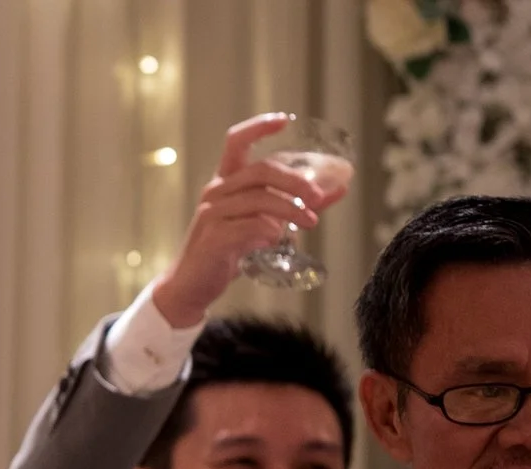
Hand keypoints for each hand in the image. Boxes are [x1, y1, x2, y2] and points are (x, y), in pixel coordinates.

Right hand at [151, 113, 345, 329]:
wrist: (192, 285)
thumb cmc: (227, 250)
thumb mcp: (262, 222)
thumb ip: (296, 205)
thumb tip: (339, 188)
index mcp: (225, 182)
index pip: (236, 142)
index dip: (258, 127)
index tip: (284, 121)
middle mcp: (216, 192)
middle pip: (261, 171)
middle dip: (295, 181)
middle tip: (317, 197)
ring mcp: (212, 215)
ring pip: (259, 199)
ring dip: (290, 210)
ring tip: (310, 222)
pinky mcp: (212, 238)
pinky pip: (248, 227)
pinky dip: (269, 231)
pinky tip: (277, 240)